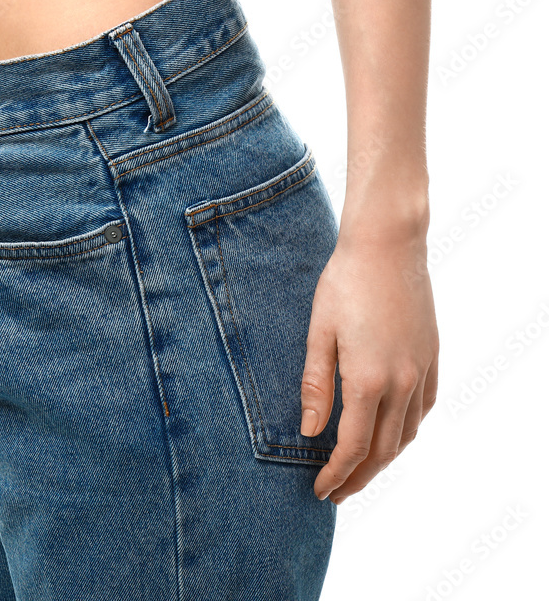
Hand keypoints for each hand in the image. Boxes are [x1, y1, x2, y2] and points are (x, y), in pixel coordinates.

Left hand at [299, 225, 438, 503]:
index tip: (319, 490)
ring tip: (359, 470)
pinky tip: (391, 433)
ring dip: (383, 459)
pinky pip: (423, 408)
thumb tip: (308, 431)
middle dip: (358, 477)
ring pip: (406, 434)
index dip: (335, 474)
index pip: (353, 447)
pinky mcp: (431, 357)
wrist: (388, 245)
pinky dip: (406, 431)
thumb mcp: (318, 332)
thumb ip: (315, 385)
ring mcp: (421, 370)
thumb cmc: (344, 283)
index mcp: (368, 379)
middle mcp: (401, 382)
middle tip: (336, 493)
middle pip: (382, 450)